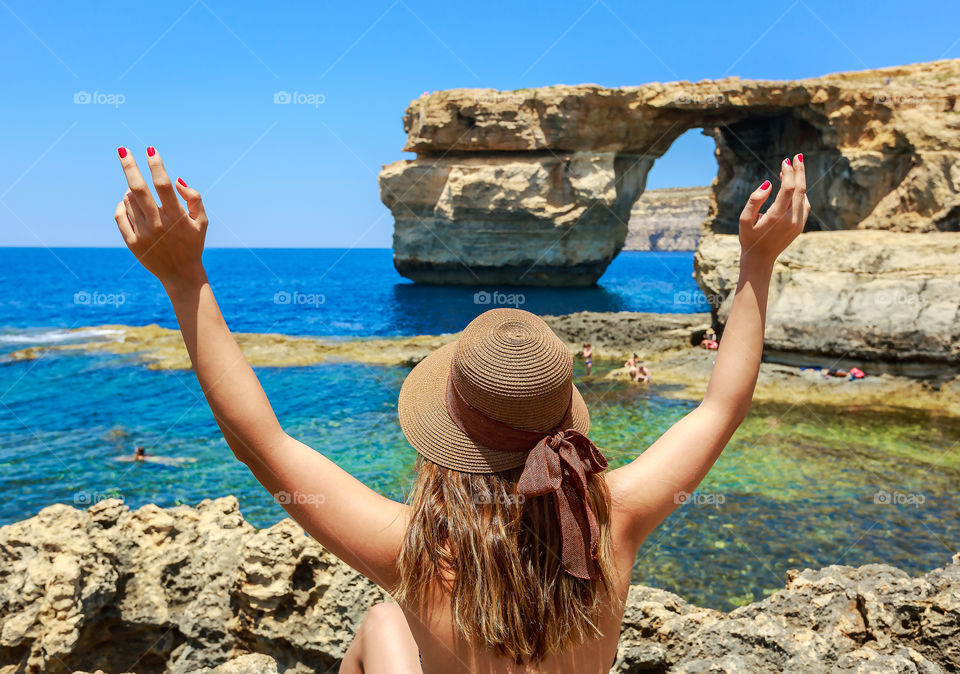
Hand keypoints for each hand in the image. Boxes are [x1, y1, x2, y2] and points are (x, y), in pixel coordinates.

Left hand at [114, 147, 207, 288]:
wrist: (181, 274)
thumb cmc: (192, 243)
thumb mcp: (202, 221)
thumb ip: (194, 198)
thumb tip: (177, 180)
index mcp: (176, 217)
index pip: (163, 185)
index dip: (156, 165)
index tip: (150, 149)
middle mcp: (157, 224)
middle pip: (138, 189)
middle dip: (130, 166)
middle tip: (122, 150)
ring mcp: (142, 233)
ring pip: (128, 201)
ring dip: (131, 190)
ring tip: (139, 193)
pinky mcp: (131, 242)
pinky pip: (120, 215)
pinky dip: (122, 205)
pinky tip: (128, 202)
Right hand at [738, 154, 808, 264]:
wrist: (760, 259)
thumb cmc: (749, 237)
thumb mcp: (744, 220)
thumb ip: (754, 200)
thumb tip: (768, 183)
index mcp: (776, 217)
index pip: (789, 188)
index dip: (789, 173)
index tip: (785, 161)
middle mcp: (791, 220)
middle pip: (800, 189)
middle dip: (799, 171)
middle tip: (798, 156)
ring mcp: (798, 224)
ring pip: (804, 196)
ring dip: (800, 181)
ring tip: (792, 169)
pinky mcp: (800, 226)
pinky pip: (805, 205)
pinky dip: (801, 193)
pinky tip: (794, 187)